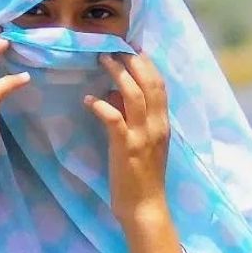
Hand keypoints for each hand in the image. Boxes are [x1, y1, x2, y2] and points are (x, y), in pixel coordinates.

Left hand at [86, 52, 171, 227]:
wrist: (145, 206)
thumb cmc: (142, 177)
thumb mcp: (144, 143)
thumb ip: (134, 118)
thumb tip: (117, 93)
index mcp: (163, 124)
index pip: (160, 86)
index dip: (147, 64)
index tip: (132, 48)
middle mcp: (157, 126)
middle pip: (150, 84)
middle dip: (133, 61)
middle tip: (115, 46)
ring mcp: (143, 136)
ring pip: (133, 95)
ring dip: (117, 74)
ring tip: (102, 59)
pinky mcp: (126, 147)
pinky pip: (113, 118)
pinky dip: (101, 105)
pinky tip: (88, 99)